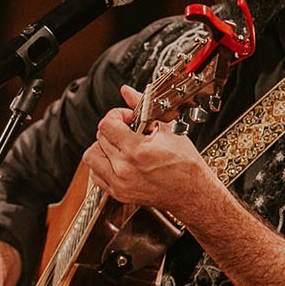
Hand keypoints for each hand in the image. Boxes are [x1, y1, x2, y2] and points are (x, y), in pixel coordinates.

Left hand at [82, 84, 209, 212]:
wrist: (192, 193)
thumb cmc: (185, 165)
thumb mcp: (168, 129)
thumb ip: (142, 107)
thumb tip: (127, 91)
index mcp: (137, 151)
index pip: (107, 124)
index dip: (116, 115)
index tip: (128, 118)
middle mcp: (124, 169)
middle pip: (99, 137)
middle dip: (113, 128)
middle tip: (128, 130)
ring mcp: (119, 183)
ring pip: (92, 156)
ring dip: (102, 146)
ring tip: (119, 144)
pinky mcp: (118, 193)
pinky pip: (95, 175)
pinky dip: (101, 164)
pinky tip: (116, 159)